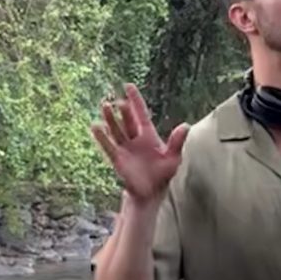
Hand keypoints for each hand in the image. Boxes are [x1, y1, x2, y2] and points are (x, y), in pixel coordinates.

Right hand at [90, 83, 186, 206]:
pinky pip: (109, 146)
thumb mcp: (173, 158)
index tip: (127, 86)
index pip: (141, 114)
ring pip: (116, 130)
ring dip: (110, 119)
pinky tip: (95, 126)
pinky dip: (102, 137)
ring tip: (104, 106)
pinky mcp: (117, 159)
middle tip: (118, 100)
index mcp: (149, 135)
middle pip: (128, 120)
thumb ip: (177, 142)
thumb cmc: (162, 175)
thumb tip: (186, 125)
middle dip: (123, 110)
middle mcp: (135, 139)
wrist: (150, 193)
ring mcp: (125, 148)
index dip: (135, 100)